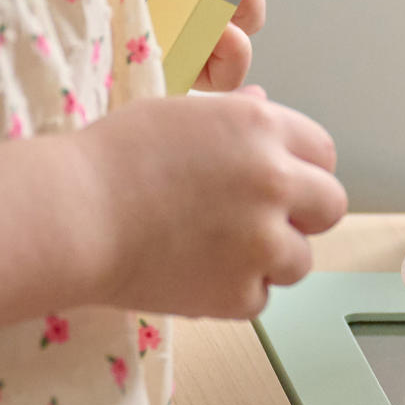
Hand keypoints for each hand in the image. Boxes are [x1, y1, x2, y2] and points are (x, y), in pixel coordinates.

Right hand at [79, 90, 346, 319]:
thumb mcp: (182, 114)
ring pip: (301, 259)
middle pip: (331, 206)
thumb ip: (235, 116)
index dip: (302, 169)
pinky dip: (234, 292)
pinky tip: (195, 272)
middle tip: (263, 221)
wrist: (73, 215)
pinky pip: (260, 297)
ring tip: (219, 250)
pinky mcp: (240, 293)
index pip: (323, 152)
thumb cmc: (115, 158)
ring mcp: (262, 241)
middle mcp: (276, 181)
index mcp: (263, 129)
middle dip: (303, 214)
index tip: (280, 182)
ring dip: (271, 258)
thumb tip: (263, 107)